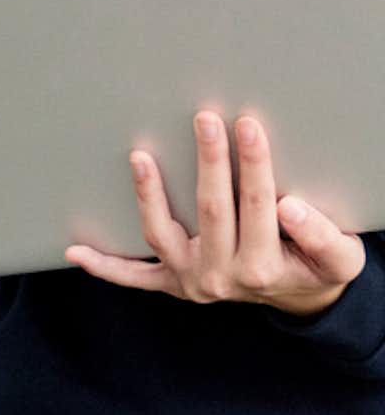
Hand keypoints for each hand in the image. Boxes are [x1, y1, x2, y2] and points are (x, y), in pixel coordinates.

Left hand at [68, 110, 366, 315]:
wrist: (300, 296)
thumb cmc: (318, 266)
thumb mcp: (339, 257)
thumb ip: (321, 235)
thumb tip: (289, 207)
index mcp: (264, 267)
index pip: (259, 204)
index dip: (254, 164)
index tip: (249, 125)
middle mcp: (222, 276)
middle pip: (212, 209)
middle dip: (210, 161)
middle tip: (206, 119)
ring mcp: (191, 280)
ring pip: (161, 234)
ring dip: (148, 195)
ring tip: (140, 157)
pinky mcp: (172, 283)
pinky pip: (134, 277)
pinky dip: (106, 266)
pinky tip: (75, 250)